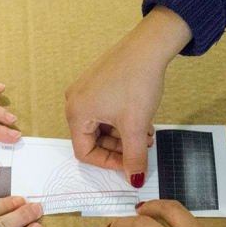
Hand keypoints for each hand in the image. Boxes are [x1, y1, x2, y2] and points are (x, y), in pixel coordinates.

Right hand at [64, 7, 191, 185]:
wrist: (150, 45)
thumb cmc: (137, 81)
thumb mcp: (135, 127)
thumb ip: (134, 158)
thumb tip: (135, 180)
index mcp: (76, 113)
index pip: (85, 152)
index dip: (108, 163)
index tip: (130, 165)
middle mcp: (75, 101)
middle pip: (93, 140)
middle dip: (119, 148)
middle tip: (141, 150)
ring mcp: (86, 90)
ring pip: (103, 126)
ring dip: (124, 136)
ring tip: (147, 135)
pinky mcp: (98, 83)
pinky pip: (106, 112)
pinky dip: (123, 121)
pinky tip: (143, 121)